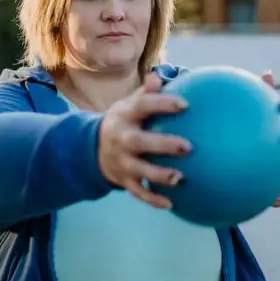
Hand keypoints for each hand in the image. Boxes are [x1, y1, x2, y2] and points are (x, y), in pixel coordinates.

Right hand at [97, 72, 190, 208]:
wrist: (91, 148)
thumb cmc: (125, 121)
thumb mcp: (129, 104)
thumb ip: (147, 93)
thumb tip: (160, 75)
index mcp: (125, 116)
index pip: (143, 106)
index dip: (162, 104)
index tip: (185, 104)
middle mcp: (121, 139)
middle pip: (140, 142)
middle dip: (163, 145)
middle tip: (189, 146)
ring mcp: (121, 161)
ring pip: (139, 171)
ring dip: (159, 175)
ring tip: (181, 178)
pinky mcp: (122, 180)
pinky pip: (137, 192)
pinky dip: (152, 199)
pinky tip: (171, 204)